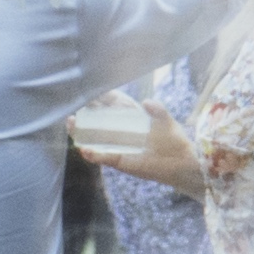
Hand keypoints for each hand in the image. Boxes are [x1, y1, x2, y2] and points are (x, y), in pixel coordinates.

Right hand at [75, 95, 202, 185]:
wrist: (182, 163)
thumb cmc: (175, 140)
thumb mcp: (167, 122)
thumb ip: (158, 111)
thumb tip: (146, 102)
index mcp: (133, 117)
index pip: (114, 103)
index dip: (103, 97)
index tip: (93, 90)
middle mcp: (123, 130)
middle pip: (99, 120)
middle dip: (85, 113)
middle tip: (74, 106)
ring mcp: (120, 146)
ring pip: (96, 138)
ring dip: (82, 132)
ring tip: (71, 125)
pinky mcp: (121, 161)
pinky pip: (104, 157)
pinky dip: (94, 154)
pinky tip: (85, 149)